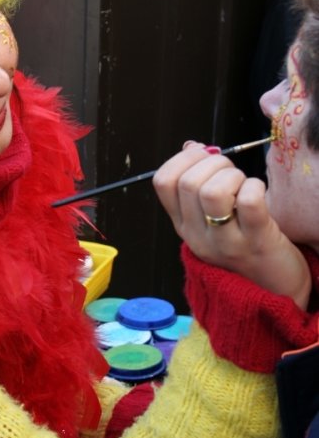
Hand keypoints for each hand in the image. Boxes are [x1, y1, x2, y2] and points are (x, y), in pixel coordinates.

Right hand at [152, 142, 310, 309]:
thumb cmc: (244, 246)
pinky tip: (259, 193)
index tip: (203, 156)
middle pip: (188, 182)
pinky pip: (249, 202)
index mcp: (183, 225)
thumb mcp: (211, 219)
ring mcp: (225, 242)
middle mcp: (198, 236)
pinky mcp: (256, 243)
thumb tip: (191, 146)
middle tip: (230, 172)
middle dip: (213, 163)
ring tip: (243, 184)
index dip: (182, 159)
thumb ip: (198, 185)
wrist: (275, 291)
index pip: (163, 182)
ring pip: (212, 191)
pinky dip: (255, 187)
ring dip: (232, 175)